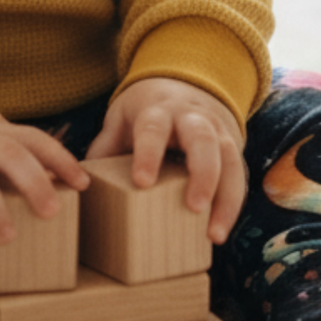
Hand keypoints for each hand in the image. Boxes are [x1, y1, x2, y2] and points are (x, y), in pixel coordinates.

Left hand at [84, 77, 246, 244]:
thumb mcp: (122, 117)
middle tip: (194, 208)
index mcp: (159, 110)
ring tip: (214, 235)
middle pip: (203, 140)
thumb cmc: (147, 110)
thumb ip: (107, 145)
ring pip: (229, 159)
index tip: (142, 182)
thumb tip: (81, 179)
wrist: (187, 85)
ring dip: (225, 198)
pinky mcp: (232, 148)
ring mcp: (217, 131)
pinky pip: (238, 176)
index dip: (149, 153)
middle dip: (202, 174)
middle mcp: (193, 117)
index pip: (154, 128)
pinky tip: (220, 231)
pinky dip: (232, 205)